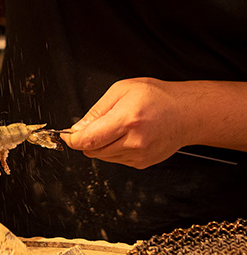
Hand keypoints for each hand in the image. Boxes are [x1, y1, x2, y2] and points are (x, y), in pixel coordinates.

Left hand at [62, 77, 191, 168]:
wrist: (186, 113)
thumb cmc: (157, 97)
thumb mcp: (122, 90)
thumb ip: (97, 110)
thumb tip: (78, 128)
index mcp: (127, 119)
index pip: (89, 140)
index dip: (72, 139)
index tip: (67, 135)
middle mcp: (134, 141)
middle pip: (93, 151)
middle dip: (85, 141)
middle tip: (91, 126)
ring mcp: (139, 155)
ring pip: (103, 157)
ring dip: (100, 145)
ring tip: (115, 127)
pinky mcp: (143, 163)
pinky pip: (116, 160)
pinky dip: (113, 149)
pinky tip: (125, 135)